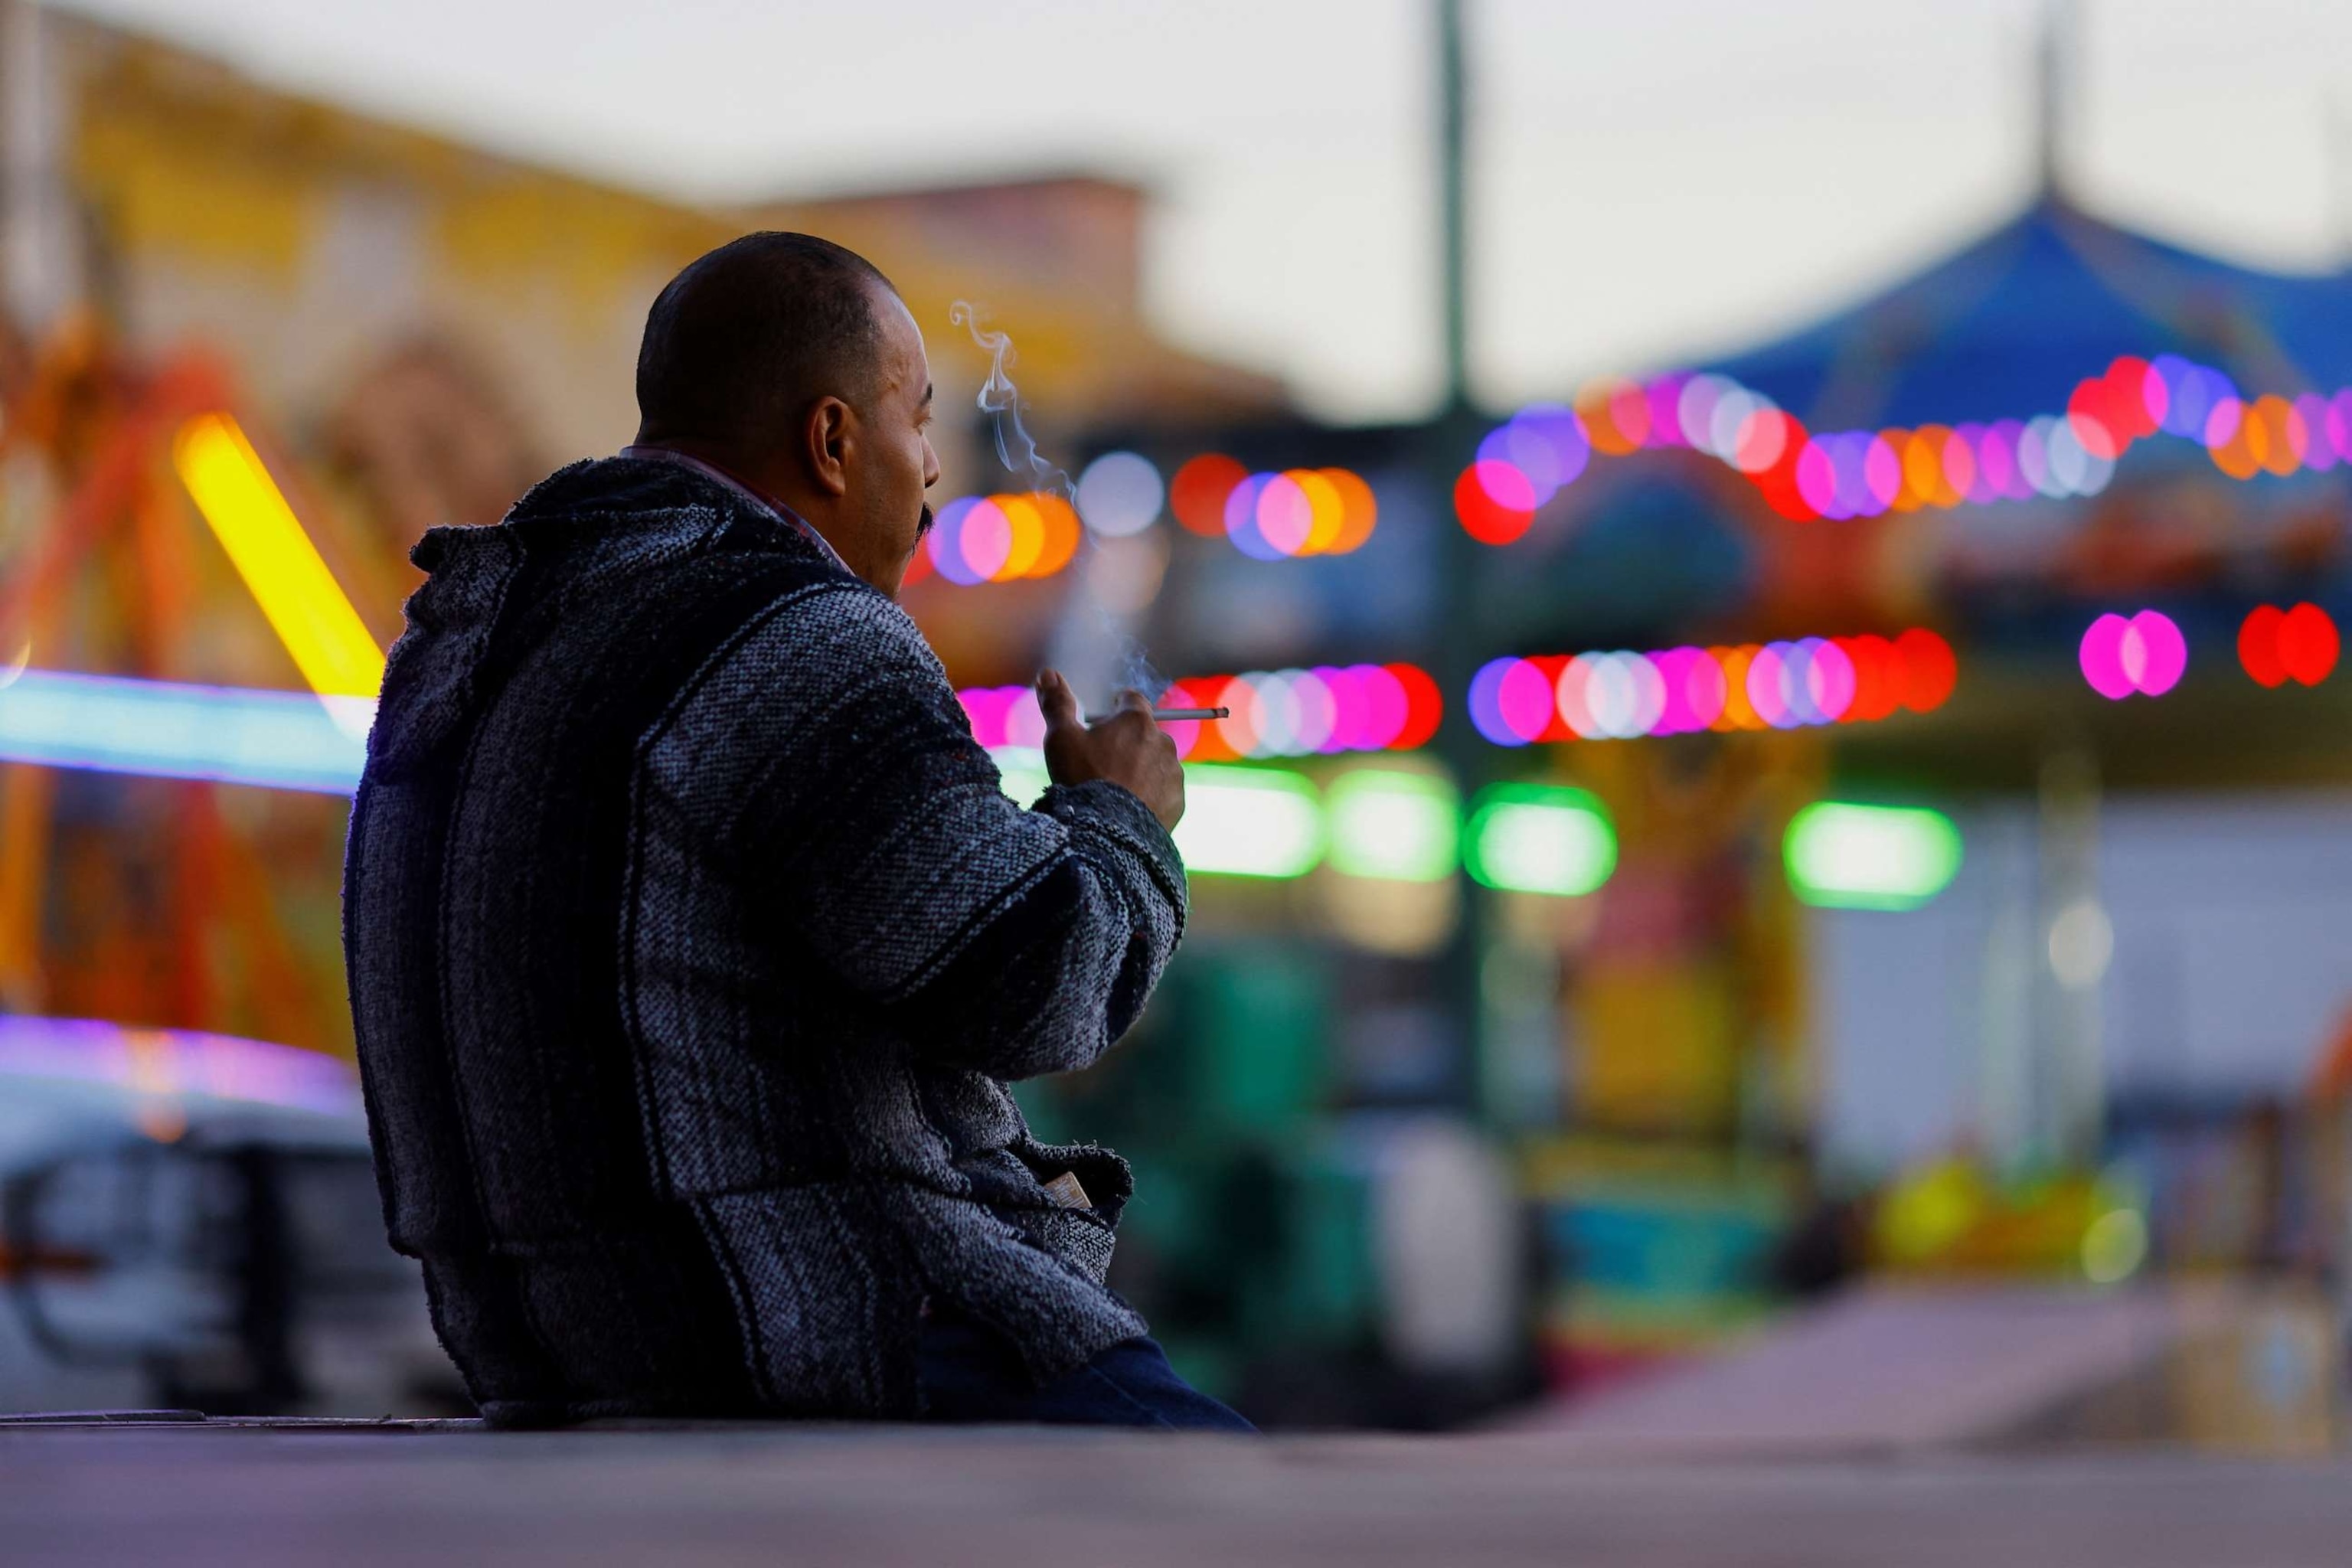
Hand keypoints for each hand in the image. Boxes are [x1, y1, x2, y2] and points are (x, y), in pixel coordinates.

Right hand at [1036, 670, 1184, 830]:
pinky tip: (1130, 806)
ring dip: (1141, 768)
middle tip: (1104, 761)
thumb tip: (1048, 673)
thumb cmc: (1083, 779)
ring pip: (1156, 762)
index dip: (1117, 707)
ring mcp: (1173, 771)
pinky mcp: (1178, 800)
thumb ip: (1057, 704)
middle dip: (1128, 741)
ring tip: (1117, 788)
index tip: (1106, 719)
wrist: (1108, 832)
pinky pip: (1164, 790)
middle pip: (1145, 732)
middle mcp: (1162, 741)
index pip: (1131, 699)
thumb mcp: (1061, 739)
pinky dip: (1151, 794)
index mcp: (1136, 720)